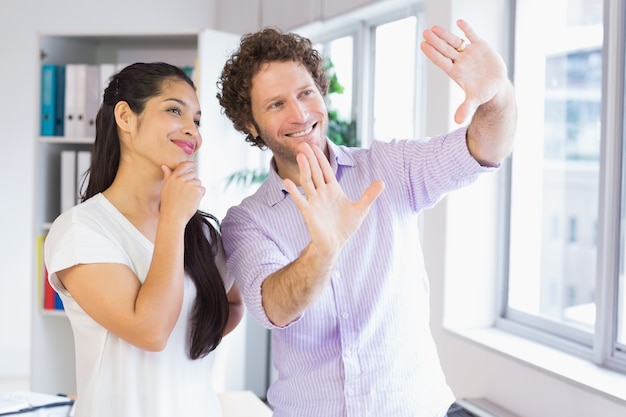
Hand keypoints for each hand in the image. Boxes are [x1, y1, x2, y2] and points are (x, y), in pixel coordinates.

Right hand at [160, 161, 204, 223]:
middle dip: (193, 182)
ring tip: (188, 198)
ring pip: (198, 182)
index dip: (190, 164)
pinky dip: (200, 195)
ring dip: (196, 189)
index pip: (183, 165)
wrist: (173, 217)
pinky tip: (193, 201)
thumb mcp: (165, 189)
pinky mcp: (197, 190)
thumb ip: (167, 176)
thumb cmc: (169, 205)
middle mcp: (181, 179)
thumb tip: (164, 166)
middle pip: (193, 174)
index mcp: (172, 178)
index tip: (194, 165)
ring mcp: (189, 184)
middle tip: (187, 193)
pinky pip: (203, 189)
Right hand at [283, 143, 384, 257]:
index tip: (315, 146)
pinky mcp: (308, 212)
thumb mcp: (360, 210)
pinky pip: (300, 200)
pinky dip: (294, 191)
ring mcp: (314, 202)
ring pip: (308, 182)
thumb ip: (369, 196)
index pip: (326, 170)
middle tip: (303, 144)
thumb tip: (383, 182)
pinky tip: (287, 182)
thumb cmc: (345, 227)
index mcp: (333, 190)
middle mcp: (322, 193)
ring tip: (300, 156)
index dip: (320, 158)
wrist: (335, 244)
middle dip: (310, 158)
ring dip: (304, 169)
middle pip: (315, 172)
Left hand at [420, 19, 508, 123]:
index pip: (441, 61)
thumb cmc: (483, 93)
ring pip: (455, 41)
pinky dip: (467, 29)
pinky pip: (472, 35)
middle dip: (436, 41)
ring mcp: (469, 53)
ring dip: (445, 34)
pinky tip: (459, 22)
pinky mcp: (480, 46)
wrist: (496, 86)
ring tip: (434, 28)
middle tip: (425, 33)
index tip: (423, 45)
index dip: (432, 54)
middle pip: (445, 49)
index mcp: (456, 72)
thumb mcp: (475, 100)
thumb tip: (458, 121)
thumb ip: (465, 108)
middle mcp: (460, 61)